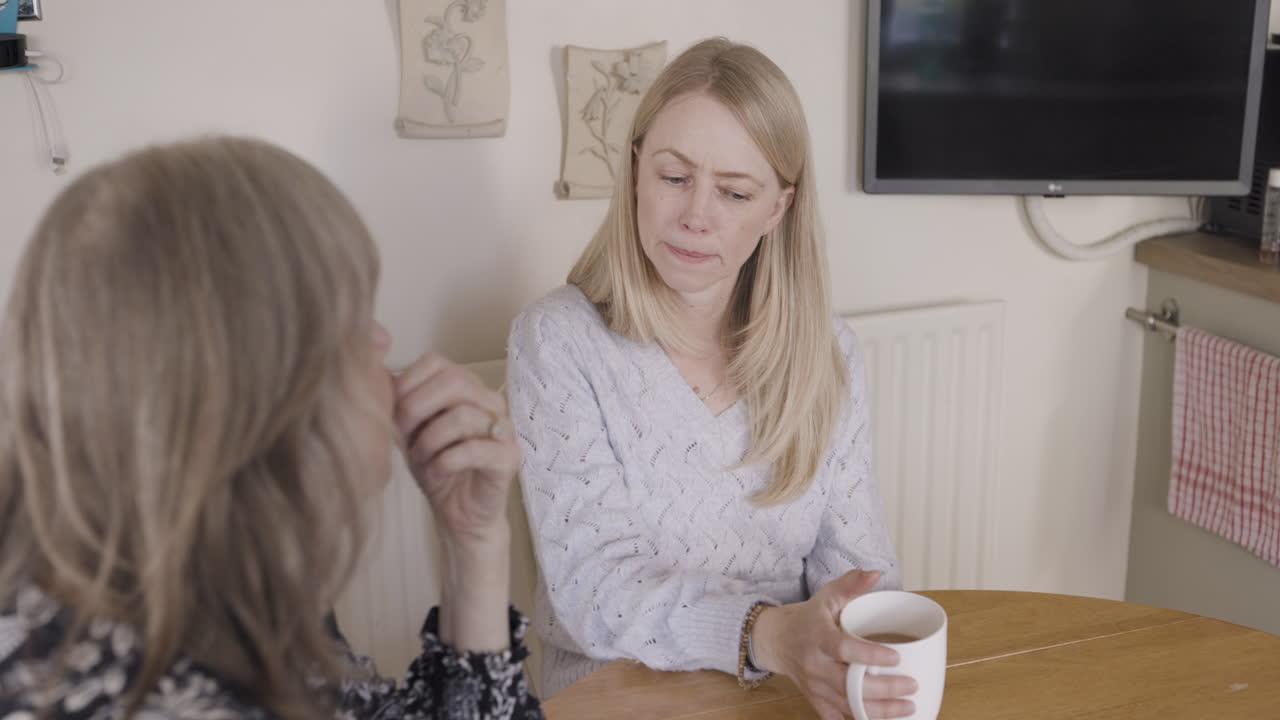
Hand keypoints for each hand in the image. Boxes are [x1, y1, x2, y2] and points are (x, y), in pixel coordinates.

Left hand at [393, 352, 518, 544]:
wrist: (458, 513)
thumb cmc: (434, 465)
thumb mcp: (408, 430)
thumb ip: (397, 400)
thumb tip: (373, 369)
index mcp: (466, 387)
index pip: (435, 362)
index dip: (406, 385)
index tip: (393, 414)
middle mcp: (489, 401)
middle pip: (454, 380)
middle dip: (417, 408)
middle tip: (404, 435)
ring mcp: (504, 428)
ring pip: (462, 415)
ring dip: (430, 440)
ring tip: (420, 458)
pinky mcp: (509, 457)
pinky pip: (475, 449)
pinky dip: (445, 462)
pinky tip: (436, 471)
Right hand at [751, 570, 916, 719]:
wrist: (778, 640)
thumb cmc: (809, 618)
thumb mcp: (828, 595)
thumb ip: (851, 584)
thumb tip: (875, 574)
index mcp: (818, 636)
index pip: (843, 649)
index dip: (869, 655)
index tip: (896, 656)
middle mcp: (814, 665)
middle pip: (848, 683)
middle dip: (883, 689)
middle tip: (912, 685)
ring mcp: (814, 686)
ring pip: (847, 704)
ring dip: (880, 711)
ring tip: (909, 707)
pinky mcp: (816, 701)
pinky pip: (838, 717)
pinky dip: (861, 719)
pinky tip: (885, 719)